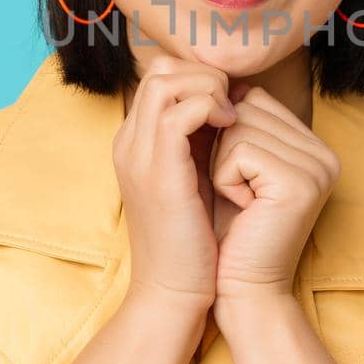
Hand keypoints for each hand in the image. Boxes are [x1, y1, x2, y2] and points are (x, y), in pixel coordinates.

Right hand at [111, 54, 236, 308]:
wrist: (172, 293)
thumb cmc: (193, 241)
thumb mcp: (195, 180)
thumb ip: (202, 143)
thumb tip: (233, 104)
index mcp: (136, 142)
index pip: (160, 76)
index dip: (199, 77)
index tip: (232, 102)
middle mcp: (130, 142)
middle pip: (159, 70)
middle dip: (204, 75)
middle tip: (234, 104)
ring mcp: (138, 156)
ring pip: (166, 82)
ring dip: (208, 88)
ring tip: (233, 116)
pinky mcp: (158, 174)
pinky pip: (180, 114)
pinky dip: (211, 110)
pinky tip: (232, 129)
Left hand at [209, 83, 340, 302]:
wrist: (239, 290)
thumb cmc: (228, 231)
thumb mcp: (230, 165)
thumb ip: (234, 121)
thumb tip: (217, 76)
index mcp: (311, 145)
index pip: (253, 100)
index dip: (224, 135)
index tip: (231, 178)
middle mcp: (323, 152)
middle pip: (244, 108)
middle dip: (220, 150)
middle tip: (235, 194)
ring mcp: (318, 166)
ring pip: (237, 126)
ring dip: (220, 167)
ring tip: (240, 203)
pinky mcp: (301, 181)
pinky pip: (238, 151)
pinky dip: (224, 180)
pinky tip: (242, 209)